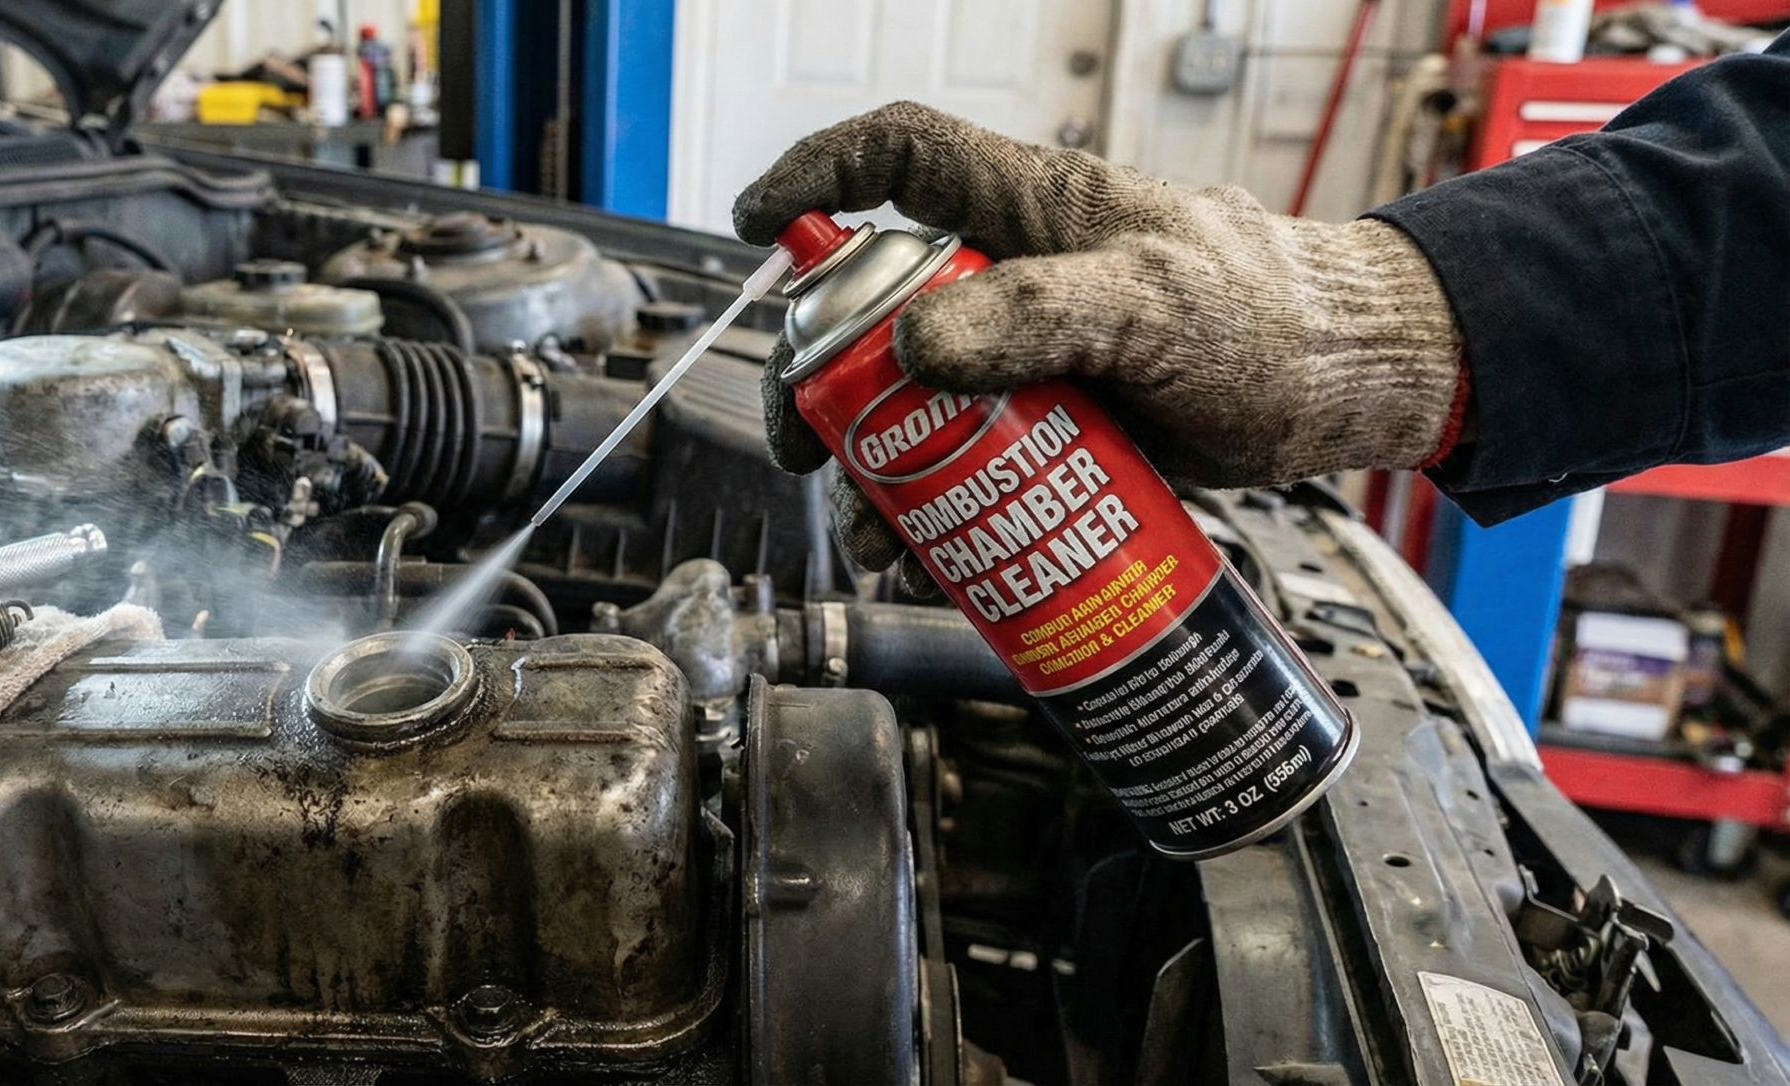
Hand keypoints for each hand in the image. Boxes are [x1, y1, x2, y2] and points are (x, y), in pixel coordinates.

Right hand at [739, 103, 1462, 592]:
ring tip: (880, 539)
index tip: (757, 227)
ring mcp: (1034, 358)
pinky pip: (972, 469)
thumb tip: (916, 345)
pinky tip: (936, 563)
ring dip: (878, 476)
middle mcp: (1017, 278)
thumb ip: (1036, 315)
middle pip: (877, 312)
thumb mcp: (1150, 306)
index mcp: (1030, 212)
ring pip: (916, 408)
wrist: (1353, 385)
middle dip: (823, 382)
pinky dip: (940, 519)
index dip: (817, 177)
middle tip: (807, 445)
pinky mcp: (1058, 430)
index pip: (899, 158)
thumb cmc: (1275, 314)